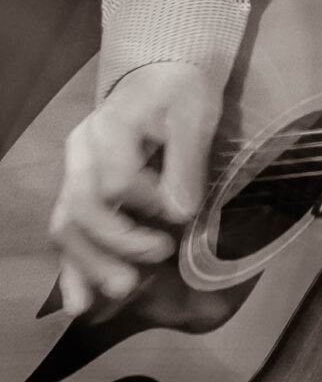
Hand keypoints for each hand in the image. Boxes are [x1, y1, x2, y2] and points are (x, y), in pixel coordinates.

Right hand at [51, 61, 220, 313]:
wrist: (158, 76)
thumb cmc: (180, 93)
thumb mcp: (194, 115)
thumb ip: (187, 160)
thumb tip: (181, 214)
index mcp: (107, 128)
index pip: (116, 179)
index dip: (151, 202)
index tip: (184, 213)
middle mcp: (80, 155)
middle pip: (82, 209)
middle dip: (118, 241)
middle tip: (161, 253)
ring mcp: (73, 176)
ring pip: (67, 227)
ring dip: (92, 264)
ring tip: (123, 289)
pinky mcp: (78, 195)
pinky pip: (68, 236)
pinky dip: (73, 271)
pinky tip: (80, 305)